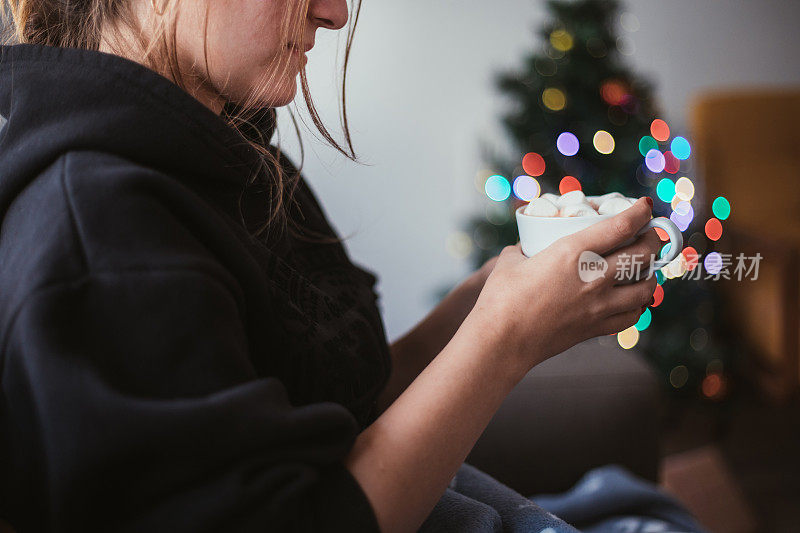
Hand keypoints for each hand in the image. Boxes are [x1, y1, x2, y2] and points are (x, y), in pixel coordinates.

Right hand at [470, 197, 660, 371]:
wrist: (501, 342)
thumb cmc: (500, 299)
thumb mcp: (510, 262)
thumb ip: (524, 249)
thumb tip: (526, 246)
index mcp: (572, 253)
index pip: (621, 226)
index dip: (639, 212)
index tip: (644, 206)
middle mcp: (593, 277)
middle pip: (643, 254)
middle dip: (654, 240)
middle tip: (651, 234)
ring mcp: (598, 305)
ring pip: (646, 287)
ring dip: (651, 274)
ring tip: (645, 269)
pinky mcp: (595, 328)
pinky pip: (632, 316)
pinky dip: (638, 305)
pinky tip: (632, 300)